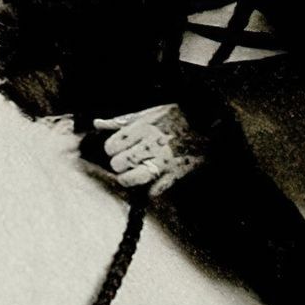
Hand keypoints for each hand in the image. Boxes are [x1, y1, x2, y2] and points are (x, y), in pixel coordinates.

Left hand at [92, 103, 207, 196]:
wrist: (206, 122)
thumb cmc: (174, 117)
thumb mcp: (147, 114)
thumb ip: (121, 121)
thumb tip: (97, 124)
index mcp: (141, 128)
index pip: (111, 147)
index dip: (112, 149)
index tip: (118, 149)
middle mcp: (150, 145)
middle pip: (118, 164)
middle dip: (119, 165)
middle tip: (125, 162)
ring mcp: (163, 160)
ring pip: (133, 179)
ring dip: (128, 179)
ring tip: (130, 176)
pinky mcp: (175, 173)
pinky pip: (155, 190)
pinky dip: (151, 189)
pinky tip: (152, 182)